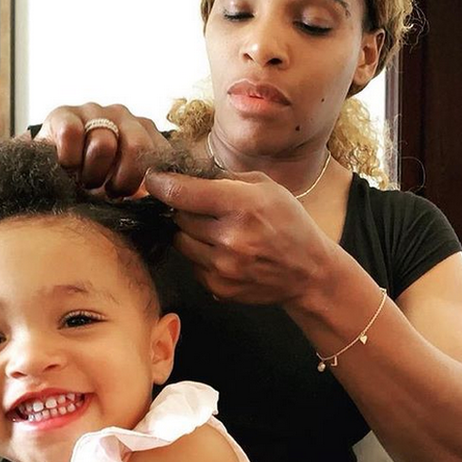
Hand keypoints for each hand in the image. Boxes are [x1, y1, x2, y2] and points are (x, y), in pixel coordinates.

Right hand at [36, 103, 170, 196]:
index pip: (161, 154)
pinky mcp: (63, 113)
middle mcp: (123, 116)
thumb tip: (169, 195)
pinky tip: (68, 168)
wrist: (57, 177)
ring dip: (93, 173)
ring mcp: (94, 110)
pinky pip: (71, 134)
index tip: (135, 195)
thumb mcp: (131, 186)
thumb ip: (154, 185)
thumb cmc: (101, 184)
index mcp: (146, 132)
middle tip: (110, 192)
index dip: (148, 181)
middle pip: (136, 147)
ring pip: (103, 144)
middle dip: (123, 180)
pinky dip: (69, 159)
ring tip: (86, 181)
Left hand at [144, 169, 331, 304]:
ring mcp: (223, 267)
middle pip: (179, 217)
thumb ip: (225, 178)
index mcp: (242, 206)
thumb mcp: (266, 187)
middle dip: (186, 209)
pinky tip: (225, 252)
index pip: (181, 192)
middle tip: (206, 208)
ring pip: (181, 242)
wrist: (308, 271)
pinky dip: (201, 256)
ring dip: (192, 233)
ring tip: (218, 231)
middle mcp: (230, 238)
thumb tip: (188, 174)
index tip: (154, 179)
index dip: (161, 183)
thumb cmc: (289, 223)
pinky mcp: (219, 288)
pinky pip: (192, 265)